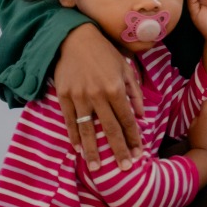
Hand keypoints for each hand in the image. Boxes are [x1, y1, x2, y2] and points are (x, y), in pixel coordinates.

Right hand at [55, 22, 143, 170]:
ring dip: (93, 150)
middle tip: (125, 168)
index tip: (138, 153)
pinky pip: (70, 121)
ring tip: (97, 167)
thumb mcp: (125, 67)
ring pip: (88, 130)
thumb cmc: (104, 52)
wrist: (74, 38)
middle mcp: (98, 95)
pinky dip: (74, 136)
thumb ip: (134, 92)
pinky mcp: (64, 96)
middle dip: (118, 150)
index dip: (134, 138)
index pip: (127, 119)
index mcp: (115, 88)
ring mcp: (79, 97)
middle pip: (110, 129)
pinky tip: (78, 148)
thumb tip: (142, 115)